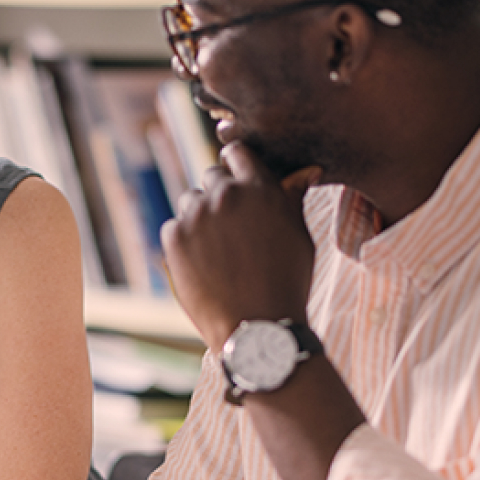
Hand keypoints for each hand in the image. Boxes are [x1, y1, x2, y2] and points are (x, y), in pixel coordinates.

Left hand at [162, 141, 321, 347]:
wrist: (257, 327)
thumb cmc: (287, 282)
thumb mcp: (300, 235)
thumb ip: (292, 197)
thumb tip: (306, 170)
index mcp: (259, 187)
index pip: (237, 153)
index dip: (237, 166)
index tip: (238, 181)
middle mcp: (225, 195)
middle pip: (212, 175)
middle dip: (220, 194)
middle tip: (231, 226)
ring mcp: (197, 215)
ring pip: (191, 201)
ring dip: (201, 216)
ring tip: (219, 250)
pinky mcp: (175, 238)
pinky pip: (174, 227)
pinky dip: (184, 241)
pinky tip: (203, 264)